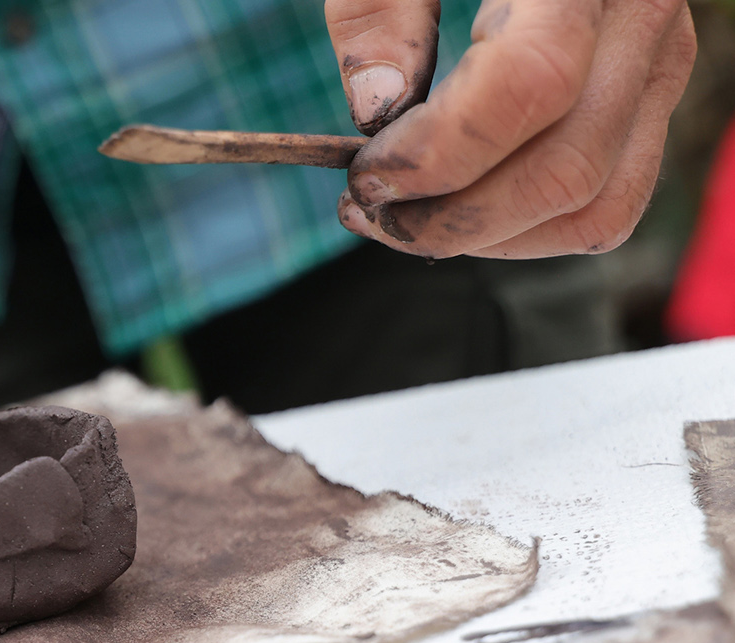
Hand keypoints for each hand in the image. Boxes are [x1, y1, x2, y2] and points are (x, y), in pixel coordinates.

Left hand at [325, 0, 695, 257]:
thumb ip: (374, 8)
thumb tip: (376, 114)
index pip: (530, 84)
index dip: (437, 153)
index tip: (365, 173)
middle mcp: (642, 17)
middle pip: (565, 169)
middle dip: (450, 217)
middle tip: (366, 209)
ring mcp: (658, 64)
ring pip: (595, 205)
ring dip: (486, 238)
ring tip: (400, 216)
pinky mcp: (649, 98)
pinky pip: (607, 201)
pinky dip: (527, 229)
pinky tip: (454, 204)